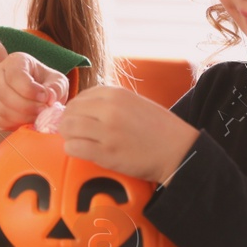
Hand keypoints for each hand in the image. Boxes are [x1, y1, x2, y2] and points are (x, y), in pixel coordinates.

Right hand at [0, 52, 67, 129]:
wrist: (36, 93)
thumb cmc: (46, 83)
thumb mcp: (57, 81)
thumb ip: (56, 88)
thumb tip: (49, 98)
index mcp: (15, 61)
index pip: (15, 76)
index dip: (30, 90)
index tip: (45, 98)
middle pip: (4, 93)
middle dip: (26, 107)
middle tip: (43, 111)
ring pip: (0, 108)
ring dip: (21, 118)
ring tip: (37, 117)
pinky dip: (13, 124)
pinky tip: (26, 122)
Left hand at [56, 85, 199, 184]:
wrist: (178, 150)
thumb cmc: (159, 129)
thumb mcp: (135, 103)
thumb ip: (110, 102)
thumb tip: (82, 108)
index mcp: (116, 93)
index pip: (80, 97)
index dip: (75, 109)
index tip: (79, 119)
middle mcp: (109, 109)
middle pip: (71, 111)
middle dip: (68, 122)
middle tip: (74, 133)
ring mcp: (107, 130)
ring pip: (68, 128)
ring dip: (68, 136)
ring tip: (78, 142)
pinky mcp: (106, 152)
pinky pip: (74, 147)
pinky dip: (72, 149)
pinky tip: (81, 152)